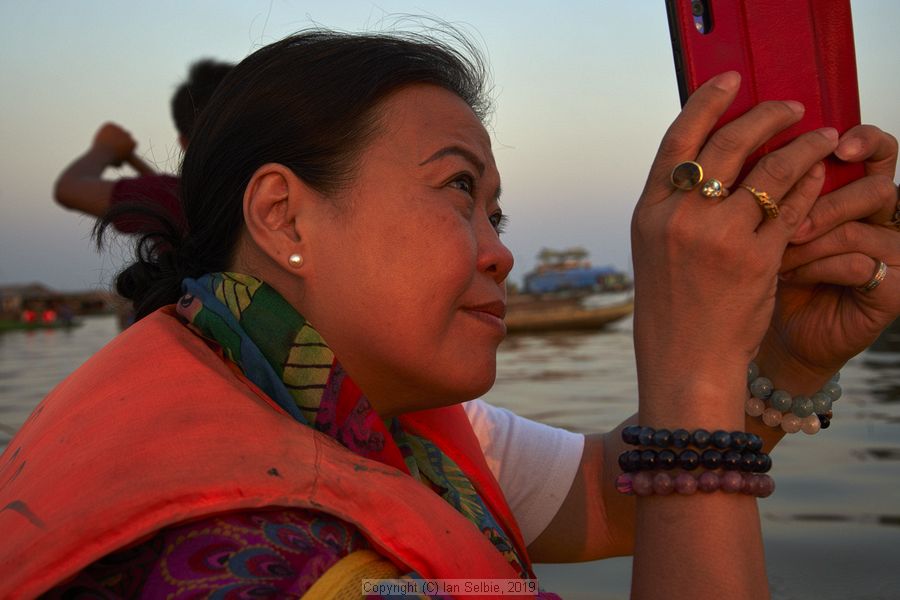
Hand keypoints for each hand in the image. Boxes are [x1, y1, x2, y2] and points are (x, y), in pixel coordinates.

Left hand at [92, 122, 136, 166]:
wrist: (101, 153)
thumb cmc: (110, 161)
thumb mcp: (118, 164)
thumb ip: (121, 160)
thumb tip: (122, 162)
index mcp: (133, 143)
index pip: (133, 142)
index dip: (127, 146)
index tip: (121, 148)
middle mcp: (128, 135)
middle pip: (127, 134)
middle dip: (122, 138)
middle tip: (114, 142)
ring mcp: (119, 129)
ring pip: (118, 129)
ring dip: (114, 133)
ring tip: (106, 139)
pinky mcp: (111, 125)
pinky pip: (109, 126)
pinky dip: (106, 129)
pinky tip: (103, 135)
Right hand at [631, 71, 839, 402]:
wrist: (685, 360)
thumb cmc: (672, 306)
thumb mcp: (657, 249)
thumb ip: (678, 205)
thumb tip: (714, 159)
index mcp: (649, 212)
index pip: (678, 139)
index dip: (707, 101)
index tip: (731, 80)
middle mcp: (680, 219)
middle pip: (729, 143)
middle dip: (767, 115)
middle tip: (792, 107)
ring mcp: (719, 238)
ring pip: (771, 170)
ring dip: (804, 145)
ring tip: (823, 136)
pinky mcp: (757, 260)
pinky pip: (792, 208)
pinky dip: (810, 185)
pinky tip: (819, 176)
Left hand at [761, 125, 898, 379]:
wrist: (778, 336)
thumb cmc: (768, 275)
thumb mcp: (762, 225)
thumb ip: (769, 185)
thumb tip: (743, 143)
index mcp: (854, 190)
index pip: (873, 150)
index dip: (863, 140)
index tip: (834, 143)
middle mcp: (879, 217)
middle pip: (877, 184)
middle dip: (831, 199)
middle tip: (795, 221)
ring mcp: (892, 253)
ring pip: (862, 227)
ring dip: (813, 238)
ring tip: (778, 252)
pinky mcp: (894, 289)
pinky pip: (860, 265)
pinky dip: (816, 268)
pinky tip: (787, 276)